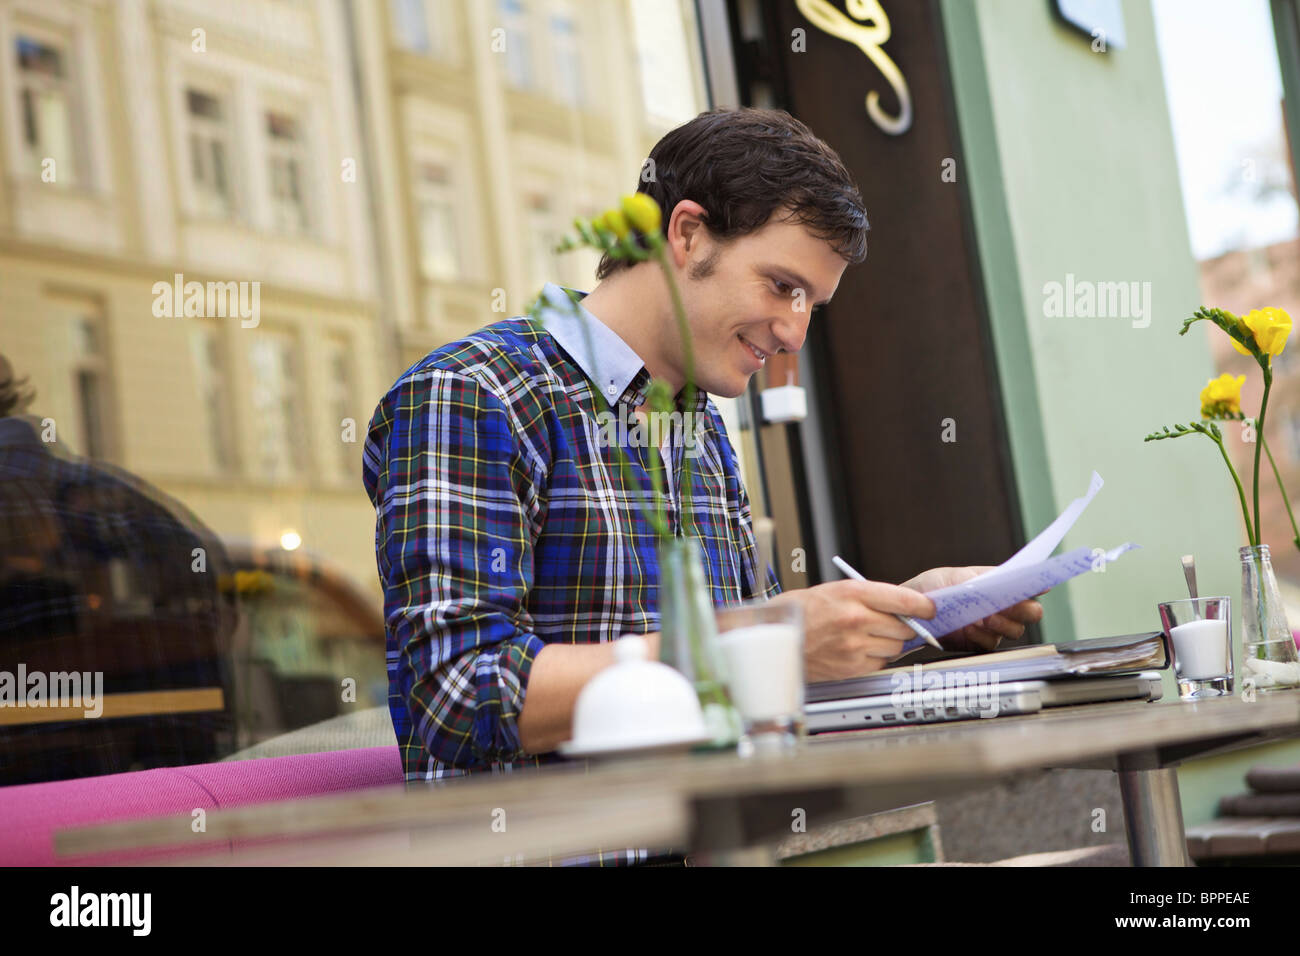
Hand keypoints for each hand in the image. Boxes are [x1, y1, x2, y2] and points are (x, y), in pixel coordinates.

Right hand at [770, 579, 937, 681]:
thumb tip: (902, 607)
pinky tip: (856, 650)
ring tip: (866, 637)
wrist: (778, 637)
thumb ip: (869, 597)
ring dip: (888, 644)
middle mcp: (856, 618)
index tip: (930, 609)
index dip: (922, 606)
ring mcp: (854, 645)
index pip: (903, 599)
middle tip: (892, 625)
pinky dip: (874, 658)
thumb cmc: (803, 612)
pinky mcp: (851, 666)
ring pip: (895, 647)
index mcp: (852, 593)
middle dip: (902, 627)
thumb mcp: (835, 591)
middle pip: (903, 627)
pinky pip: (880, 663)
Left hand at [900, 566, 1045, 651]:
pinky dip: (982, 637)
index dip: (1037, 585)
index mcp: (997, 586)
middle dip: (1024, 609)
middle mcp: (1000, 607)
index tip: (1041, 585)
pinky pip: (991, 644)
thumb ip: (978, 579)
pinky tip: (969, 630)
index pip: (1025, 585)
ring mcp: (992, 627)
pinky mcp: (979, 644)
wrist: (909, 611)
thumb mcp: (953, 577)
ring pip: (1014, 630)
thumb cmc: (932, 588)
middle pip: (1029, 612)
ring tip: (986, 618)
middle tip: (1009, 606)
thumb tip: (999, 578)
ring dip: (1002, 624)